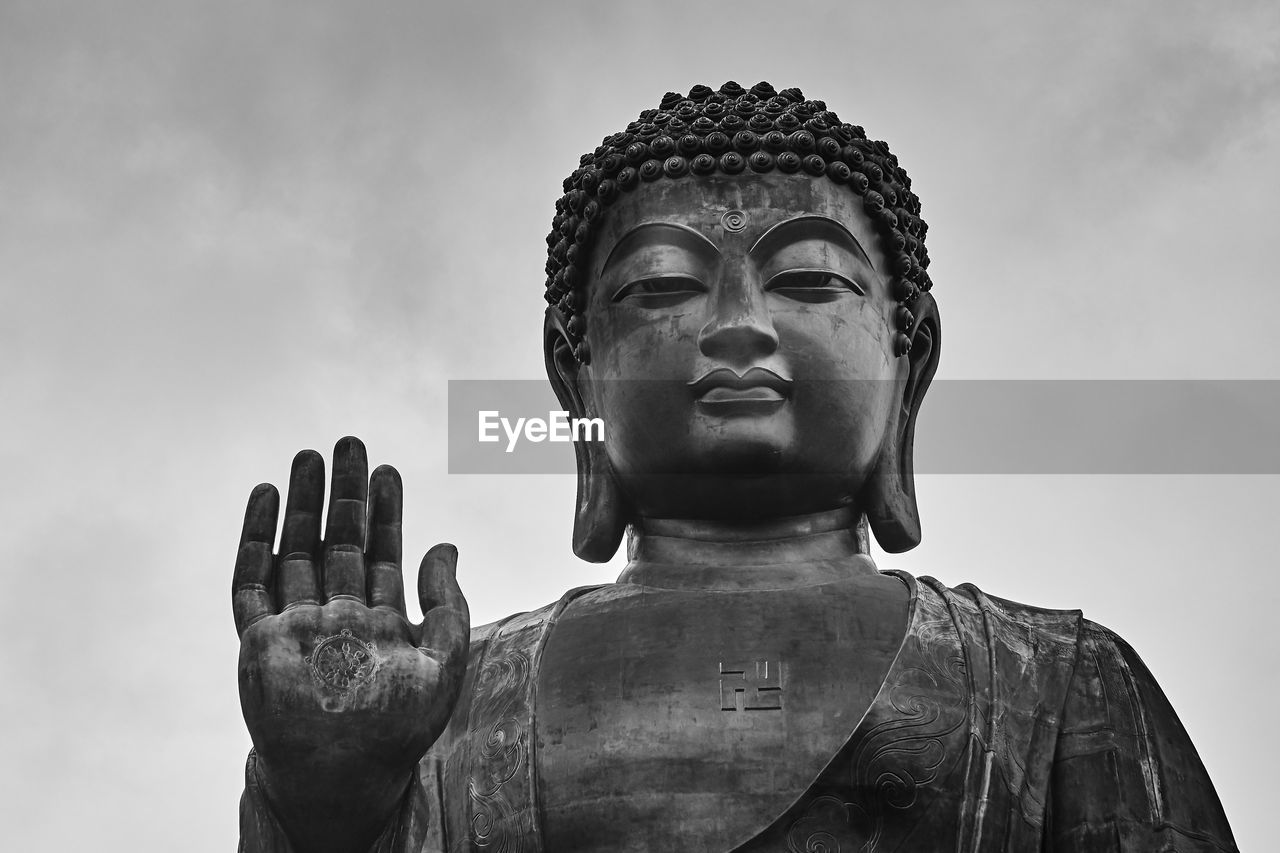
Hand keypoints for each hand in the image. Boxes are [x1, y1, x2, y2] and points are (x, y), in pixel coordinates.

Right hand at [232, 437, 468, 852]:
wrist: (343, 777)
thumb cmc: (398, 729)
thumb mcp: (443, 664)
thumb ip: (449, 606)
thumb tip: (446, 545)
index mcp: (380, 616)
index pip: (381, 549)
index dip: (386, 509)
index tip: (388, 469)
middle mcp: (337, 612)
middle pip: (338, 539)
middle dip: (343, 492)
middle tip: (348, 443)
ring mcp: (297, 623)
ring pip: (297, 549)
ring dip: (301, 504)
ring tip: (307, 457)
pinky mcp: (260, 640)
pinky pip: (252, 582)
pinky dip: (256, 539)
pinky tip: (265, 498)